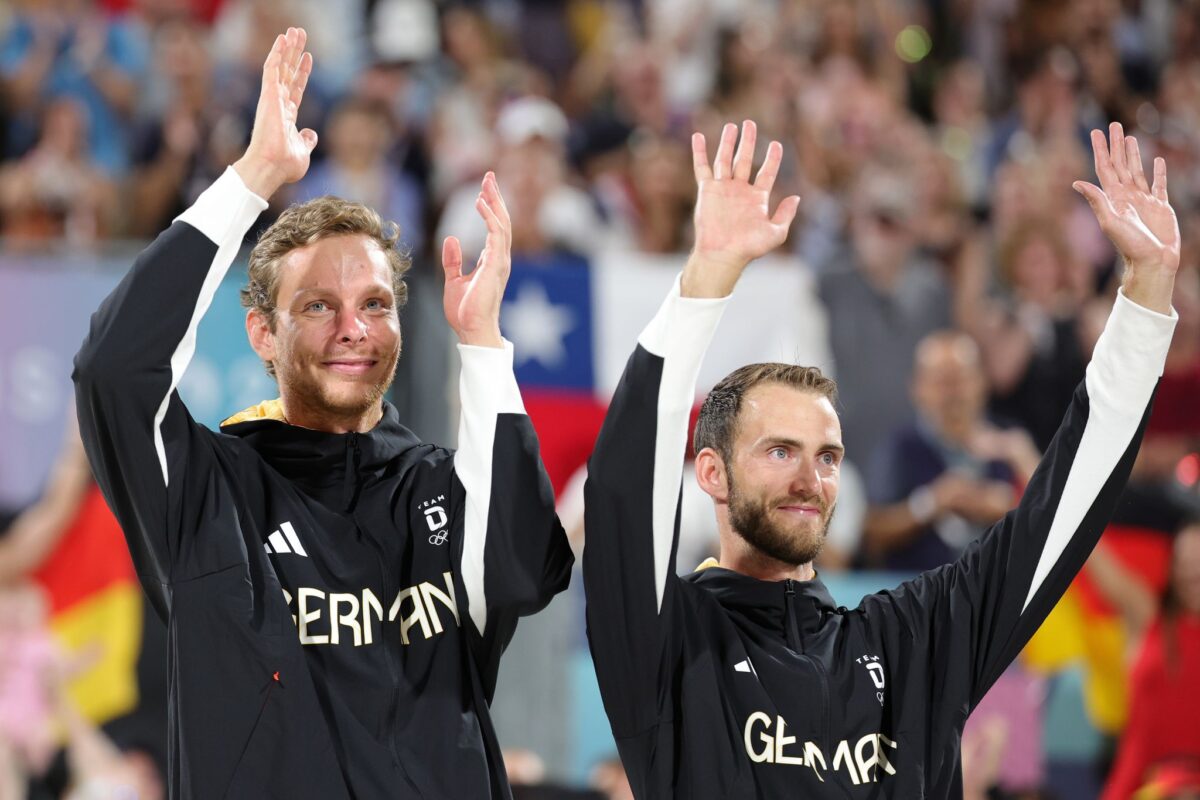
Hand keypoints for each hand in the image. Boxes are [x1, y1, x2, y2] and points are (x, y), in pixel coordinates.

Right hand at [232, 27, 316, 198]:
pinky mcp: (268, 95)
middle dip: (294, 53)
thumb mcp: (303, 150)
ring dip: (288, 48)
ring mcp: (273, 98)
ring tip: (294, 31)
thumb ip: (307, 140)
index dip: (302, 72)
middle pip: (288, 72)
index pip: (296, 88)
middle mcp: (278, 104)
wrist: (272, 166)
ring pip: (281, 66)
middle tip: (299, 35)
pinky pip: (272, 69)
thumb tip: (311, 134)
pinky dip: (277, 53)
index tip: (308, 57)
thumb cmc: (285, 164)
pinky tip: (282, 39)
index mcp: (287, 115)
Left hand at [442, 172, 509, 347]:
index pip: (494, 228)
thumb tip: (451, 238)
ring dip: (494, 201)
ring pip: (502, 223)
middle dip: (496, 197)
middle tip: (489, 176)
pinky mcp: (496, 265)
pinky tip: (480, 202)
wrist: (472, 330)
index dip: (490, 207)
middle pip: (501, 220)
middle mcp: (499, 258)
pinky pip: (496, 234)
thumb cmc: (466, 311)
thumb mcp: (454, 280)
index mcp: (491, 261)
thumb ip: (452, 260)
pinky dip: (489, 216)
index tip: (483, 190)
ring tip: (486, 183)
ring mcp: (500, 261)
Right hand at [682, 120, 799, 297]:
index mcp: (757, 198)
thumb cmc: (749, 248)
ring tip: (732, 125)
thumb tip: (796, 197)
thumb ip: (786, 215)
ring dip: (728, 142)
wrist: (723, 254)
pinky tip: (699, 136)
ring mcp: (723, 189)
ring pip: (725, 159)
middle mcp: (740, 190)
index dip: (772, 158)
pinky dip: (700, 152)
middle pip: (744, 159)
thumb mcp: (776, 233)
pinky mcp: (707, 190)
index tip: (776, 144)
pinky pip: (702, 167)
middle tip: (750, 123)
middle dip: (748, 141)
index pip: (766, 172)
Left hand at [1073, 122, 1179, 313]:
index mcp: (1113, 198)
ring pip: (1137, 170)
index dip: (1100, 150)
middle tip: (1113, 125)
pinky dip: (1158, 172)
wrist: (1152, 263)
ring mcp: (1144, 201)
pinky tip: (1157, 160)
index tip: (1096, 132)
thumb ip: (1096, 201)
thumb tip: (1076, 182)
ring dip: (1133, 154)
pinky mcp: (1161, 206)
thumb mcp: (1110, 222)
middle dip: (1116, 145)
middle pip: (1120, 164)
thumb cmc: (1130, 246)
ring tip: (1130, 137)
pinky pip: (1159, 184)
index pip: (1105, 168)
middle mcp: (1126, 196)